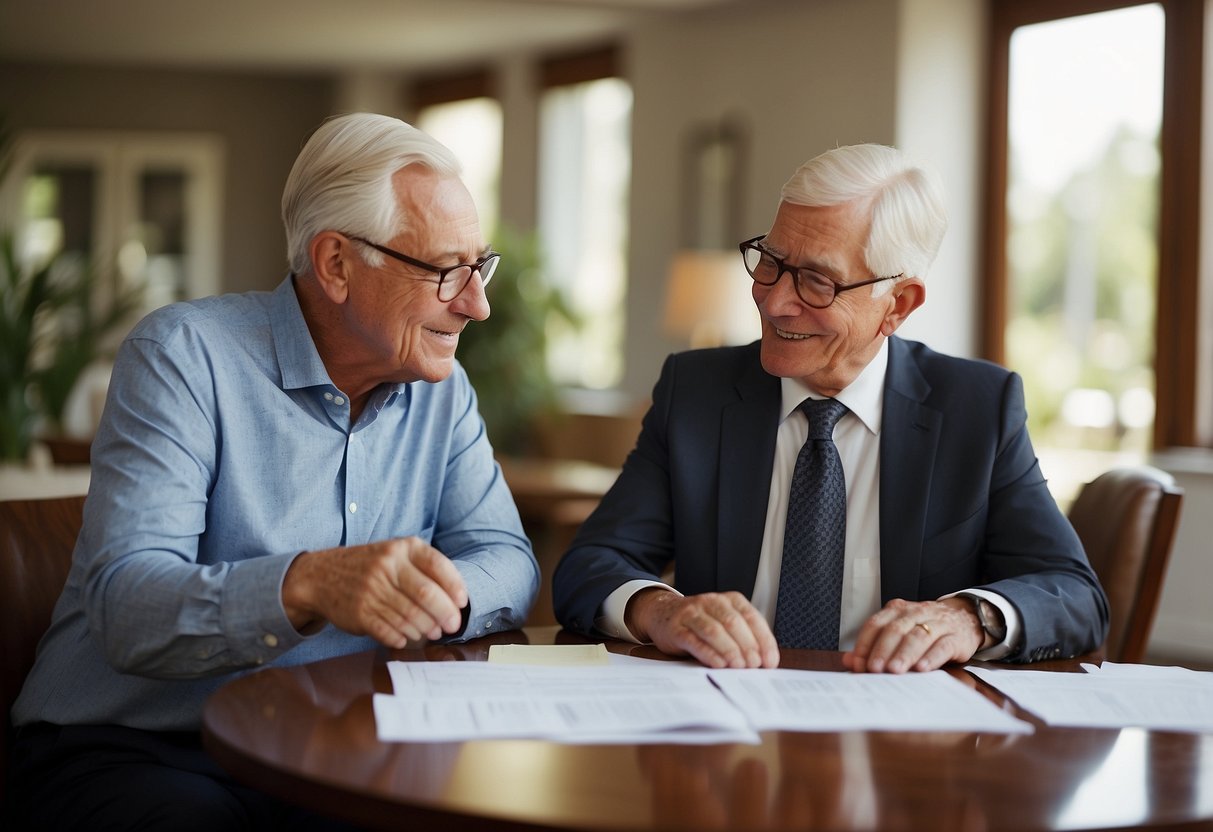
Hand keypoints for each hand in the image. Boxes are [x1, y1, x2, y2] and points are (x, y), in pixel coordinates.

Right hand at [282, 537, 467, 647]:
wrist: (320, 576)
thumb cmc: (368, 566)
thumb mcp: (394, 554)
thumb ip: (423, 568)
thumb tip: (455, 598)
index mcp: (402, 548)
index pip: (438, 565)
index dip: (455, 587)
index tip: (462, 603)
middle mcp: (387, 565)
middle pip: (427, 595)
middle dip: (446, 614)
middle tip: (452, 625)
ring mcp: (372, 589)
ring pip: (411, 616)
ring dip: (426, 629)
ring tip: (432, 632)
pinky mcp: (360, 613)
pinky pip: (390, 631)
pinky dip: (403, 638)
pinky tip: (407, 638)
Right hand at [626, 588, 779, 668]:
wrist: (662, 613)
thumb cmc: (701, 623)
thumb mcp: (724, 621)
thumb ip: (743, 636)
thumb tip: (763, 661)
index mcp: (730, 600)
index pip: (752, 617)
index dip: (763, 640)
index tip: (770, 661)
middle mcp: (711, 602)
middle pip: (733, 623)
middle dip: (747, 646)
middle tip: (753, 665)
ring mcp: (692, 613)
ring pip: (714, 630)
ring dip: (729, 650)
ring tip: (738, 666)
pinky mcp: (676, 628)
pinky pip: (694, 641)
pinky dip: (709, 654)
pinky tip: (719, 665)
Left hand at [842, 597, 982, 672]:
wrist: (965, 618)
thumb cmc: (925, 629)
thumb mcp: (900, 633)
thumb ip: (873, 646)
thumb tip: (849, 661)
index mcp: (897, 611)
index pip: (876, 624)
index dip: (865, 644)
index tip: (859, 664)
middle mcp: (915, 613)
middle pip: (895, 630)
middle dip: (883, 650)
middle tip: (874, 669)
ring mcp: (938, 624)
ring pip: (918, 637)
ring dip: (904, 654)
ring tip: (894, 670)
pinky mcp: (956, 637)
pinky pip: (942, 646)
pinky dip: (931, 657)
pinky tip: (922, 669)